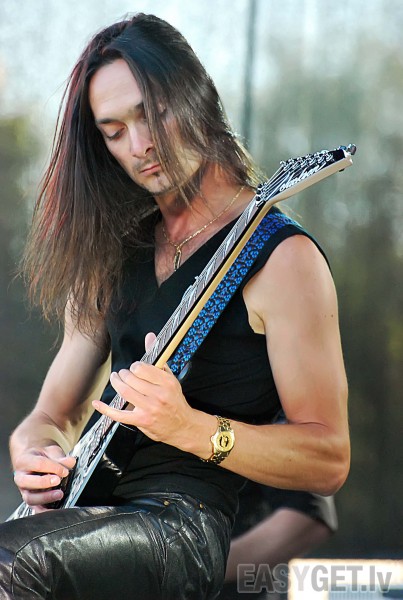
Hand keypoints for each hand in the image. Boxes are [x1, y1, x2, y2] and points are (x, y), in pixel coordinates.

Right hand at [13, 445, 75, 511]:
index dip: (53, 467)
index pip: (38, 464)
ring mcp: (24, 490)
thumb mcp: (51, 452)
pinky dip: (45, 511)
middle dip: (44, 482)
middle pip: (28, 482)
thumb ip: (60, 458)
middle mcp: (20, 477)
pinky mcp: (31, 499)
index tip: (64, 470)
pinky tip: (56, 509)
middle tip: (58, 480)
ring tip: (59, 494)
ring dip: (45, 497)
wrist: (35, 459)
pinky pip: (35, 508)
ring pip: (30, 498)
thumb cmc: (41, 456)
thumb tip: (71, 462)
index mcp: (24, 461)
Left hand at [92, 332, 196, 449]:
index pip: (143, 368)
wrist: (182, 425)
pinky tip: (97, 403)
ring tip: (116, 379)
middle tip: (123, 374)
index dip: (135, 367)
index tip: (134, 368)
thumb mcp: (170, 378)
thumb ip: (158, 358)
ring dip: (116, 383)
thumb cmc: (174, 400)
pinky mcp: (141, 421)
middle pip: (132, 379)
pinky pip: (119, 414)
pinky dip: (105, 409)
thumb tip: (150, 337)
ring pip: (125, 392)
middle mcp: (159, 395)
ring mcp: (149, 409)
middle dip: (123, 374)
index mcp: (167, 382)